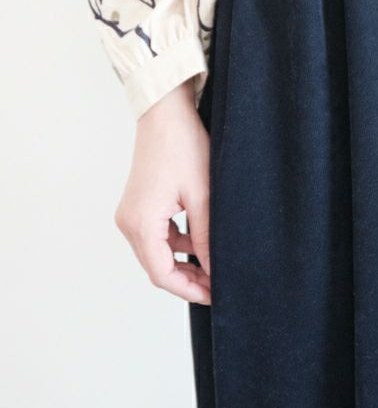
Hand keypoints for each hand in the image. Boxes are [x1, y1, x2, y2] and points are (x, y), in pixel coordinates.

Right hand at [114, 77, 211, 304]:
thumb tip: (215, 270)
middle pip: (157, 267)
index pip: (162, 274)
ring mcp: (131, 213)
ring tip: (214, 266)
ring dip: (183, 263)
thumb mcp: (203, 196)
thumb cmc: (183, 146)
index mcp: (141, 223)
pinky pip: (157, 236)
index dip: (189, 290)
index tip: (215, 295)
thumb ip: (206, 238)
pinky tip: (201, 243)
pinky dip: (177, 244)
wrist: (165, 112)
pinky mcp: (139, 205)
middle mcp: (129, 222)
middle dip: (188, 280)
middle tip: (218, 285)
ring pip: (157, 253)